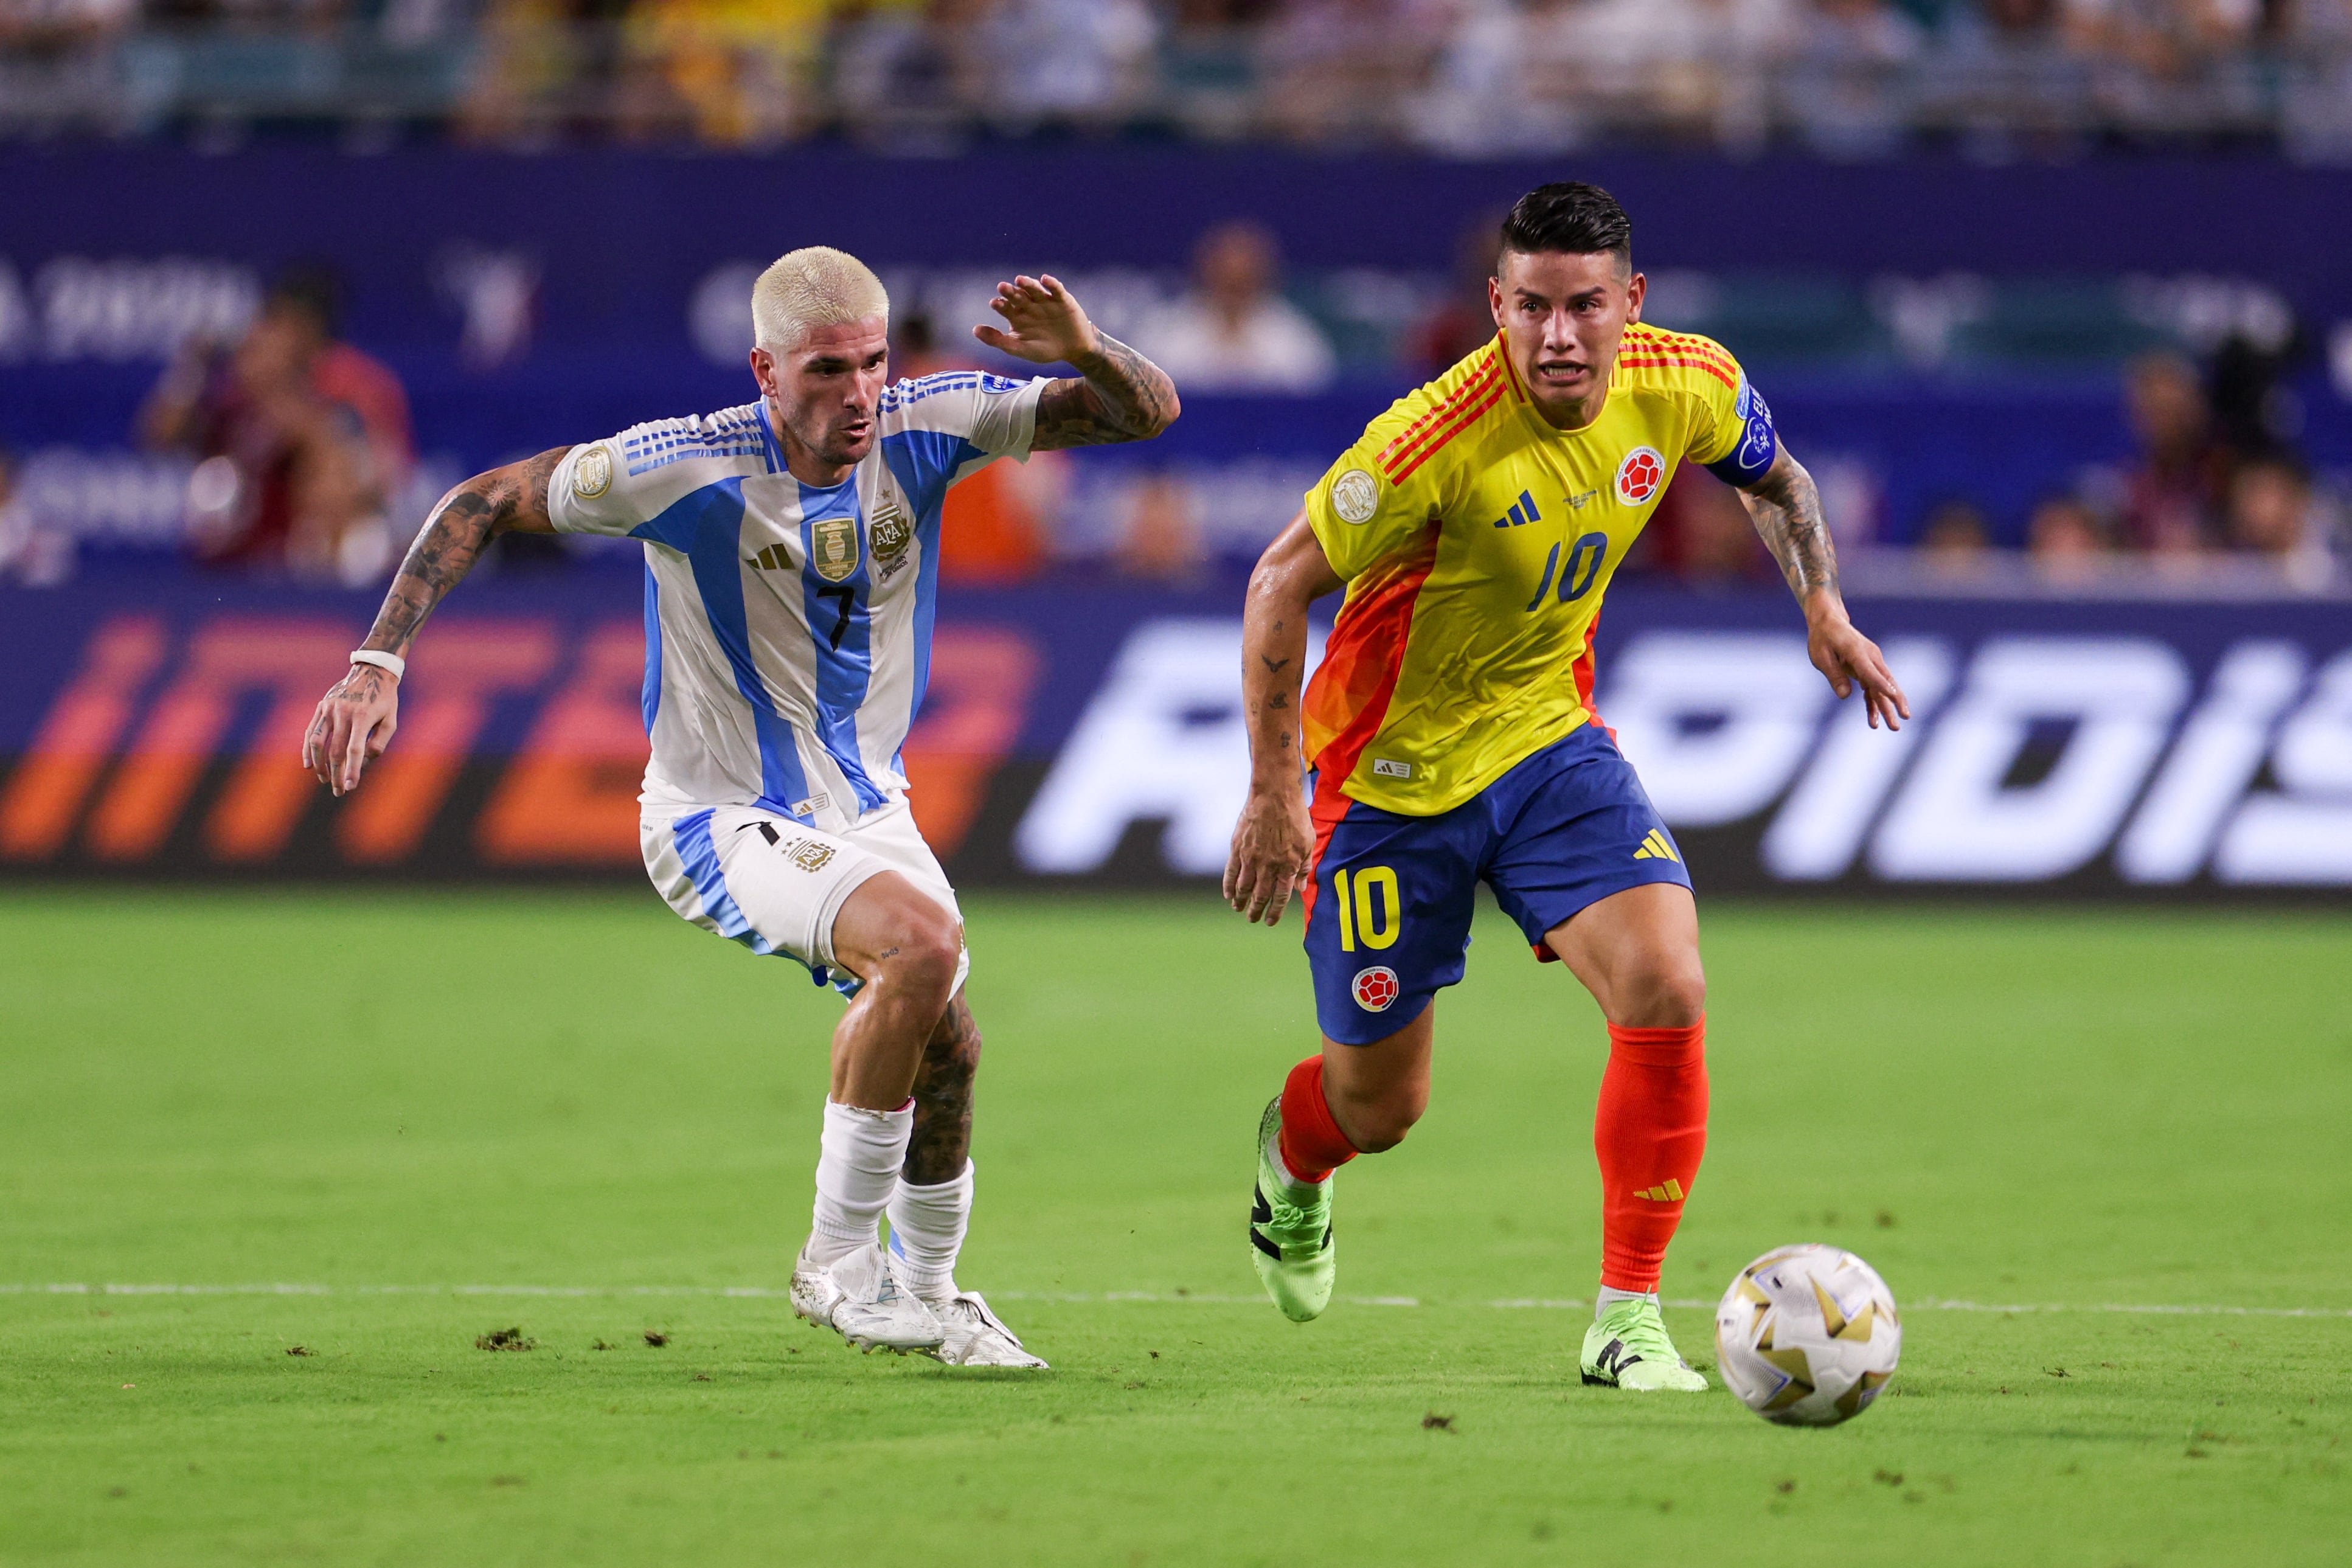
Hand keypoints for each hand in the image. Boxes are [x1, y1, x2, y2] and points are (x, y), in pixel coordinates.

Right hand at [301, 663, 400, 795]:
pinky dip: (308, 749)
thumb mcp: (391, 721)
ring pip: (318, 742)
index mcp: (364, 716)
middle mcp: (344, 712)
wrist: (372, 671)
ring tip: (324, 779)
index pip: (355, 749)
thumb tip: (362, 764)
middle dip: (337, 774)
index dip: (352, 770)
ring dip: (319, 765)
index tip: (350, 787)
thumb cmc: (385, 700)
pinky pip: (311, 730)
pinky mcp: (322, 705)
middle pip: (336, 750)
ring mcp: (330, 708)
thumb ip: (379, 744)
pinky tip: (308, 763)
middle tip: (339, 791)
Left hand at [972, 274, 1100, 366]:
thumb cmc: (1045, 350)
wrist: (1073, 350)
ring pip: (1034, 289)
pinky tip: (1045, 280)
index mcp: (1016, 315)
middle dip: (1010, 291)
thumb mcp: (1020, 349)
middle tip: (1003, 287)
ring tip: (1020, 280)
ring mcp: (1045, 300)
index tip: (995, 303)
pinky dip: (1051, 284)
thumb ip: (998, 341)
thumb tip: (975, 330)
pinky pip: (1056, 289)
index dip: (999, 304)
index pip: (1004, 307)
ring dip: (1028, 284)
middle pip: (1017, 295)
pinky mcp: (1062, 299)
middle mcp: (1029, 305)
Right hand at [1223, 783, 1314, 925]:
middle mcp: (1269, 866)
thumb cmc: (1295, 816)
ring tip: (1239, 909)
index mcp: (1288, 866)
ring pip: (1244, 887)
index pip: (1281, 897)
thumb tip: (1302, 888)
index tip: (1270, 921)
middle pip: (1260, 896)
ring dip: (1241, 901)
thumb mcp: (1308, 842)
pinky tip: (1228, 894)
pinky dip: (1228, 885)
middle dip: (1256, 910)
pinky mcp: (1238, 848)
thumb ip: (1305, 866)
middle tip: (1252, 919)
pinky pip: (1231, 872)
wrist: (1274, 795)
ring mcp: (1251, 858)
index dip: (1275, 912)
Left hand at [1805, 599, 1908, 730]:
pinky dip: (1874, 703)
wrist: (1829, 622)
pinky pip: (1873, 687)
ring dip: (1887, 707)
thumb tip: (1845, 696)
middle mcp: (1869, 657)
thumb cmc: (1823, 638)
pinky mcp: (1868, 668)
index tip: (1893, 697)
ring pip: (1882, 687)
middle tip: (1905, 718)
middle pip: (1885, 681)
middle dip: (1895, 701)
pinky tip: (1875, 719)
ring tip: (1893, 727)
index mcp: (1856, 652)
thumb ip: (1834, 675)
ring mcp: (1871, 662)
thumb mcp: (1821, 657)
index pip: (1871, 671)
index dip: (1882, 684)